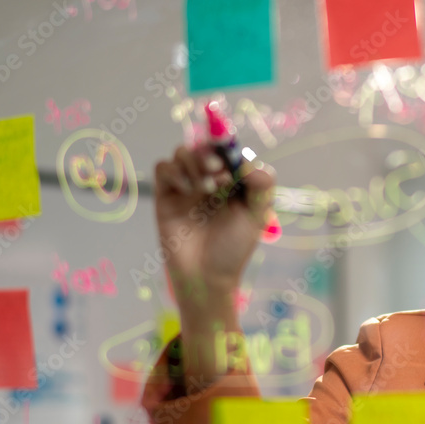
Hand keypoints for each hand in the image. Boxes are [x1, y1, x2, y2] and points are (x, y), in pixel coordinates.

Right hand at [153, 142, 275, 305]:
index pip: (227, 150)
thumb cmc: (234, 248)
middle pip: (203, 146)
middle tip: (218, 170)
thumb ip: (262, 186)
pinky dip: (174, 171)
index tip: (232, 160)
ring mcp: (185, 186)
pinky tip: (187, 189)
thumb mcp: (257, 216)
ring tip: (206, 187)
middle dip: (210, 152)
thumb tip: (249, 162)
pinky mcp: (165, 195)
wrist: (206, 276)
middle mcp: (207, 180)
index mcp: (231, 181)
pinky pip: (163, 168)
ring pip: (182, 152)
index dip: (228, 147)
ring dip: (194, 162)